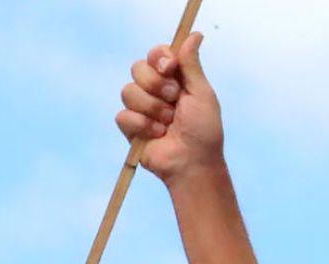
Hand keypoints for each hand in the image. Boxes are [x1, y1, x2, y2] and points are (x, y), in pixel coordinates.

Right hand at [116, 33, 222, 183]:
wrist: (194, 163)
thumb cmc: (204, 132)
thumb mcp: (202, 95)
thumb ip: (192, 65)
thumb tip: (195, 34)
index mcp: (174, 80)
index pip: (156, 54)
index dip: (159, 57)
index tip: (170, 67)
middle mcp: (155, 91)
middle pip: (137, 68)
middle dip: (157, 86)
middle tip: (174, 102)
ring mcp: (141, 108)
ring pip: (128, 91)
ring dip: (153, 109)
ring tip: (169, 124)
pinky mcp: (130, 127)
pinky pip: (123, 115)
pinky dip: (143, 126)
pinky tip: (158, 136)